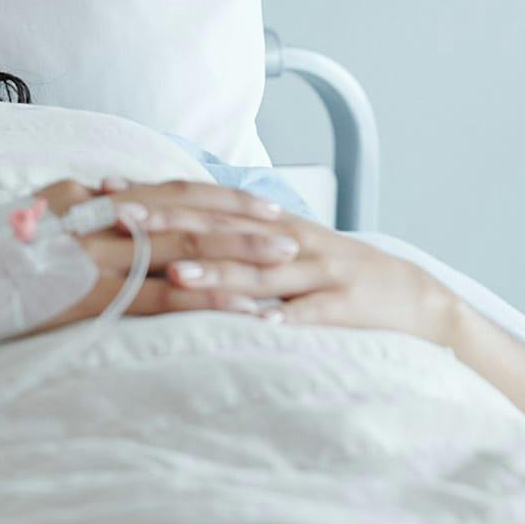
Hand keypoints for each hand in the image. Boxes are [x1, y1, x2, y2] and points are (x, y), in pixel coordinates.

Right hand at [20, 175, 312, 336]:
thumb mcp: (28, 221)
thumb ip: (72, 209)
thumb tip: (107, 200)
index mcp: (86, 198)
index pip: (166, 192)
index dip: (216, 197)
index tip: (257, 205)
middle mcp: (99, 219)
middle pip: (186, 214)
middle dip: (242, 222)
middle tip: (290, 229)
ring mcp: (98, 257)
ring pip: (185, 250)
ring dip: (239, 257)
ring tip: (284, 265)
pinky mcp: (94, 297)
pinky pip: (165, 297)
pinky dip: (209, 300)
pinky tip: (244, 309)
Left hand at [89, 178, 460, 346]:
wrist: (415, 300)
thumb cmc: (333, 278)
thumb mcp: (281, 250)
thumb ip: (229, 242)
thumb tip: (162, 239)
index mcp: (267, 226)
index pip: (204, 205)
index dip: (156, 198)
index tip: (109, 193)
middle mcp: (290, 240)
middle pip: (223, 230)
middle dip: (172, 226)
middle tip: (125, 225)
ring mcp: (321, 271)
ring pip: (263, 271)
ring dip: (220, 275)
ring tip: (178, 278)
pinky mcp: (349, 306)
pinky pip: (315, 314)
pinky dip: (287, 321)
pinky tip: (258, 329)